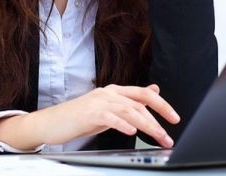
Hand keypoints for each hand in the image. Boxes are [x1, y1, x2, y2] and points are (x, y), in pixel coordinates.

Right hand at [37, 83, 178, 147]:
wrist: (50, 122)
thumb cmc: (79, 117)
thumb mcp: (109, 108)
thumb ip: (130, 101)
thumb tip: (154, 89)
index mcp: (115, 91)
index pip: (144, 94)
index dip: (162, 104)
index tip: (175, 118)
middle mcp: (108, 93)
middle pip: (140, 102)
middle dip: (158, 120)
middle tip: (168, 136)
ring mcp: (99, 101)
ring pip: (129, 110)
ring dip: (146, 125)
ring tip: (157, 137)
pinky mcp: (89, 113)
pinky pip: (110, 117)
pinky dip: (122, 124)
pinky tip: (132, 132)